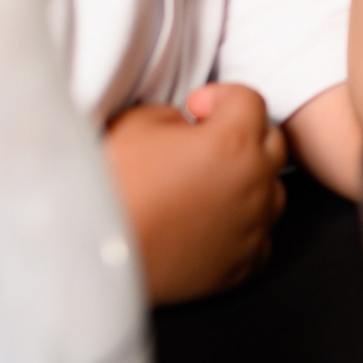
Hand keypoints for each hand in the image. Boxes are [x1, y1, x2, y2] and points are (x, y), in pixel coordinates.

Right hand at [104, 83, 287, 303]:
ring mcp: (252, 228)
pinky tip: (210, 220)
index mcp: (233, 142)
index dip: (219, 97)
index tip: (194, 108)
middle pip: (270, 142)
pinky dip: (243, 224)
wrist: (91, 254)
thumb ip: (176, 114)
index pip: (249, 100)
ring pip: (271, 190)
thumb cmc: (112, 187)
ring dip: (248, 179)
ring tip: (206, 183)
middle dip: (242, 133)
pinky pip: (260, 236)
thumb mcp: (138, 122)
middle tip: (203, 140)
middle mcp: (253, 184)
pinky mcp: (241, 265)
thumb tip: (189, 126)